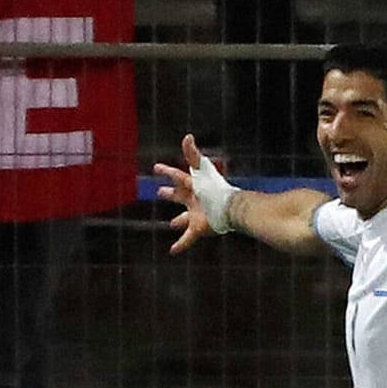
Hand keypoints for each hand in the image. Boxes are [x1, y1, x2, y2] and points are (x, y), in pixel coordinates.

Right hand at [152, 134, 237, 254]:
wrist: (230, 208)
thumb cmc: (215, 188)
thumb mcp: (201, 170)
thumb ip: (193, 154)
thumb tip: (187, 136)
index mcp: (192, 186)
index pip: (177, 176)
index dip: (166, 171)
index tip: (156, 168)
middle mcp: (193, 200)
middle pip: (179, 196)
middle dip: (170, 194)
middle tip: (160, 192)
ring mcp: (196, 215)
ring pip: (183, 218)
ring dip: (178, 221)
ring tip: (171, 224)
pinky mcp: (198, 228)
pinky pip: (187, 238)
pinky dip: (180, 244)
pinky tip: (172, 251)